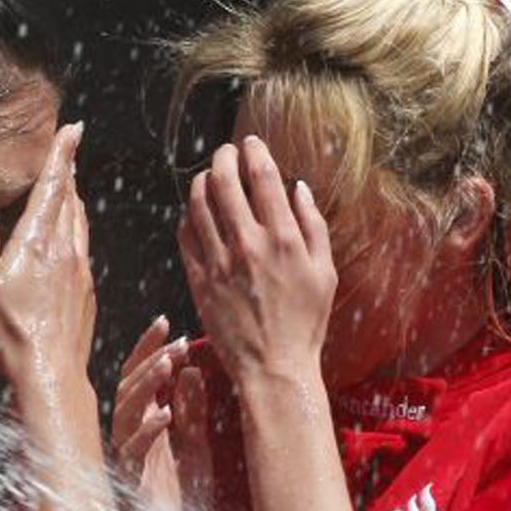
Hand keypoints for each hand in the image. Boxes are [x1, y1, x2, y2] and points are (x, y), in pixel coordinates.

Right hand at [0, 123, 95, 397]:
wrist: (49, 378)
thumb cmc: (10, 333)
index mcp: (39, 243)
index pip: (53, 187)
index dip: (62, 155)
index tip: (74, 129)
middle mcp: (66, 253)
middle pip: (71, 202)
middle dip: (69, 173)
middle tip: (69, 151)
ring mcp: (80, 276)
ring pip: (81, 227)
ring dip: (75, 203)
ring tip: (71, 190)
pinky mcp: (86, 298)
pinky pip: (84, 254)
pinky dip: (78, 235)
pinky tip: (72, 246)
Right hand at [112, 315, 190, 508]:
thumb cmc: (183, 506)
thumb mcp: (197, 449)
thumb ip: (192, 412)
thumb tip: (189, 369)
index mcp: (144, 426)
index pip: (139, 376)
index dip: (150, 349)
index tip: (168, 323)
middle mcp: (129, 438)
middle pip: (128, 387)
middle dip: (150, 360)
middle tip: (174, 342)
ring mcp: (127, 459)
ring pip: (124, 412)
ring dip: (147, 387)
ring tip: (168, 365)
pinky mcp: (130, 484)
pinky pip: (132, 452)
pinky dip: (148, 431)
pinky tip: (165, 413)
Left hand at [179, 137, 336, 388]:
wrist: (274, 368)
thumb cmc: (305, 323)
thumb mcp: (324, 272)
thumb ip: (313, 226)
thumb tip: (298, 188)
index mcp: (284, 239)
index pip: (263, 177)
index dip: (255, 152)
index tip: (251, 143)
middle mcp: (249, 245)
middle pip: (224, 181)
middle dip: (223, 157)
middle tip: (226, 152)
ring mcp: (219, 262)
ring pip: (199, 203)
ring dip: (201, 181)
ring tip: (208, 177)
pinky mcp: (199, 280)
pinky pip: (185, 235)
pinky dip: (188, 216)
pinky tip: (195, 213)